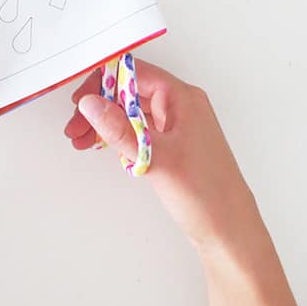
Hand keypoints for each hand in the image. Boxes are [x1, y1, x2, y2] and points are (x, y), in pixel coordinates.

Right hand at [64, 61, 259, 252]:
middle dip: (99, 106)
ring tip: (82, 140)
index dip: (103, 81)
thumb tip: (91, 104)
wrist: (230, 233)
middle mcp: (180, 106)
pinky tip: (104, 147)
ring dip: (106, 123)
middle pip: (130, 91)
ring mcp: (177, 125)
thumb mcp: (155, 158)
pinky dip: (119, 136)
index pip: (135, 72)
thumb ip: (119, 129)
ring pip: (132, 112)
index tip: (81, 100)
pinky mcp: (173, 144)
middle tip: (76, 127)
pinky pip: (139, 129)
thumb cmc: (206, 195)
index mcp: (182, 98)